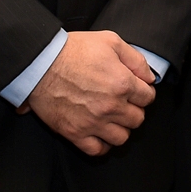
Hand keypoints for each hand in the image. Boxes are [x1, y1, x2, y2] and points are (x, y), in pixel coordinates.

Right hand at [23, 31, 155, 155]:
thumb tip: (150, 77)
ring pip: (122, 137)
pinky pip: (97, 150)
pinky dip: (102, 144)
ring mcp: (93, 122)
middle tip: (124, 103)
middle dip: (134, 110)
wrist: (40, 63)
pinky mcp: (75, 133)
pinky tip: (100, 133)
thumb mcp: (111, 41)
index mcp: (122, 83)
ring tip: (113, 118)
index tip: (137, 91)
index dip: (144, 92)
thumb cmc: (73, 50)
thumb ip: (136, 59)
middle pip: (137, 119)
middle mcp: (111, 106)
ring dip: (120, 128)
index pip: (148, 98)